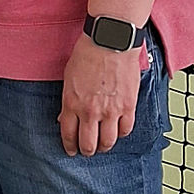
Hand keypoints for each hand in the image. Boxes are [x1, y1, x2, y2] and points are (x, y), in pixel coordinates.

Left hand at [58, 33, 140, 154]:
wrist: (109, 42)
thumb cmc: (87, 54)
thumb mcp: (68, 77)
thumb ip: (68, 100)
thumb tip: (65, 118)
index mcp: (72, 103)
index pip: (68, 134)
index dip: (69, 146)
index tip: (71, 150)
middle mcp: (90, 111)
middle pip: (88, 144)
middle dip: (86, 151)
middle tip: (87, 151)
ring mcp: (111, 111)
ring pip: (108, 142)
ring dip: (104, 147)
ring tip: (103, 146)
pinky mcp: (128, 106)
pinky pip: (126, 129)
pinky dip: (122, 134)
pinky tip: (118, 132)